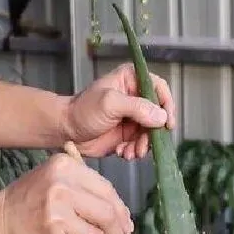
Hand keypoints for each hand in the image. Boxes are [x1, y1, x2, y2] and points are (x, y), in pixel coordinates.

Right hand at [0, 153, 133, 233]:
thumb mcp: (52, 182)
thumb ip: (86, 193)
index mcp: (65, 168)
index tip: (126, 226)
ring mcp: (59, 217)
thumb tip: (123, 220)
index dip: (121, 212)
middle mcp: (62, 188)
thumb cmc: (24, 204)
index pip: (107, 191)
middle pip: (107, 215)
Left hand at [61, 63, 175, 158]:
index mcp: (132, 80)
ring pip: (151, 132)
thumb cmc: (84, 110)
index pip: (159, 89)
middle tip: (143, 146)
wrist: (65, 131)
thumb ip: (138, 108)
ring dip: (143, 145)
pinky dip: (134, 151)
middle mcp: (136, 97)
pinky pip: (141, 143)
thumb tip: (162, 117)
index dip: (167, 106)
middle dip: (152, 133)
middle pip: (158, 115)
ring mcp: (133, 117)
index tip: (168, 124)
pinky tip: (123, 153)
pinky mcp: (128, 134)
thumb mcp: (111, 103)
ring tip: (131, 153)